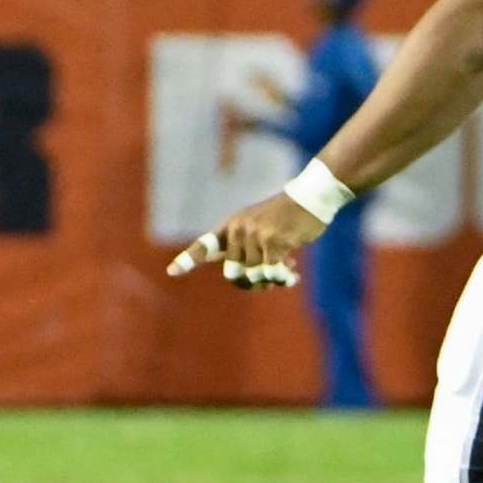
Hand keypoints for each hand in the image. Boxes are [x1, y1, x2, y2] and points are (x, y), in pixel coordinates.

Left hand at [167, 192, 323, 288]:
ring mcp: (256, 235)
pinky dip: (282, 278)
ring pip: (254, 276)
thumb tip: (245, 280)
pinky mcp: (275, 242)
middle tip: (266, 282)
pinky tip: (292, 275)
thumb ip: (245, 249)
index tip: (171, 272)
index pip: (205, 245)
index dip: (187, 259)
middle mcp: (239, 230)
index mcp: (231, 226)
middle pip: (233, 274)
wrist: (310, 198)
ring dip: (270, 281)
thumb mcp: (258, 225)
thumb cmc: (285, 216)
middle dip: (249, 284)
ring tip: (285, 275)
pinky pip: (272, 273)